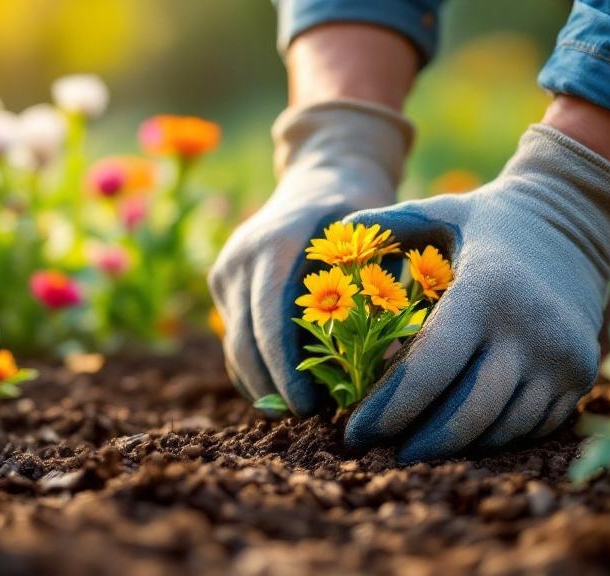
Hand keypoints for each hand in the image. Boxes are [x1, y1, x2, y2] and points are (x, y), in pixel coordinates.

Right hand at [208, 100, 412, 414]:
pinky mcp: (224, 285)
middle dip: (274, 387)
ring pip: (235, 346)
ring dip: (264, 384)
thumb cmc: (361, 209)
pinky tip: (285, 393)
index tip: (310, 408)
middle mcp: (239, 258)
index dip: (285, 370)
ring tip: (302, 414)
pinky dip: (256, 370)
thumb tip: (385, 367)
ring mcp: (226, 271)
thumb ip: (376, 294)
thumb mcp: (376, 241)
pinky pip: (235, 339)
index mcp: (272, 243)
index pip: (270, 320)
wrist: (324, 175)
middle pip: (244, 341)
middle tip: (310, 423)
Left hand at [343, 124, 609, 461]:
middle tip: (379, 453)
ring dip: (453, 447)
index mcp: (487, 291)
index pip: (429, 369)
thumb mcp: (438, 212)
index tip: (353, 432)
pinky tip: (457, 435)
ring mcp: (562, 358)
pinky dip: (490, 437)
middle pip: (465, 414)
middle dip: (417, 443)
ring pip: (499, 429)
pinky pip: (529, 426)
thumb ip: (385, 226)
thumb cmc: (488, 220)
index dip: (388, 409)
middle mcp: (530, 331)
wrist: (574, 219)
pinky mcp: (579, 375)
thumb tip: (330, 241)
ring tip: (412, 448)